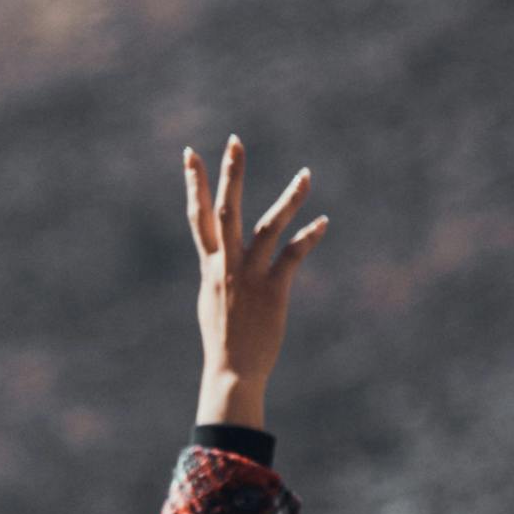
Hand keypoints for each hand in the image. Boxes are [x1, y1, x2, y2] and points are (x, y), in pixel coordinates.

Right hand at [183, 134, 323, 425]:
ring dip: (289, 199)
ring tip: (306, 174)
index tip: (190, 153)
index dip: (193, 184)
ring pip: (269, 226)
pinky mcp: (273, 289)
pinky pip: (293, 255)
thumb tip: (218, 260)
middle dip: (230, 174)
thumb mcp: (213, 300)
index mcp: (209, 265)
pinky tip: (324, 222)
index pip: (198, 216)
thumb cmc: (224, 341)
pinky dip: (309, 236)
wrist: (231, 372)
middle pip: (226, 210)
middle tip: (235, 141)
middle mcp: (226, 264)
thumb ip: (217, 274)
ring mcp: (249, 275)